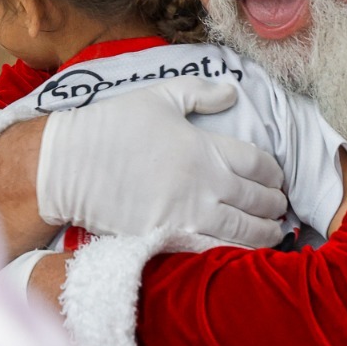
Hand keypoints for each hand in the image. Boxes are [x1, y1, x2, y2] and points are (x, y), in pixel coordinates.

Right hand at [36, 76, 286, 248]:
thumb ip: (201, 93)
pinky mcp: (166, 239)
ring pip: (242, 232)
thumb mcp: (159, 97)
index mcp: (204, 148)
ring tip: (272, 233)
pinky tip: (241, 251)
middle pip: (257, 200)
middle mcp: (203, 185)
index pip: (258, 163)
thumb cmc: (112, 126)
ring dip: (263, 233)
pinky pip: (211, 251)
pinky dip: (233, 252)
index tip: (276, 178)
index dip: (274, 173)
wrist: (68, 165)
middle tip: (278, 207)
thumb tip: (233, 92)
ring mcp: (185, 216)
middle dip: (274, 205)